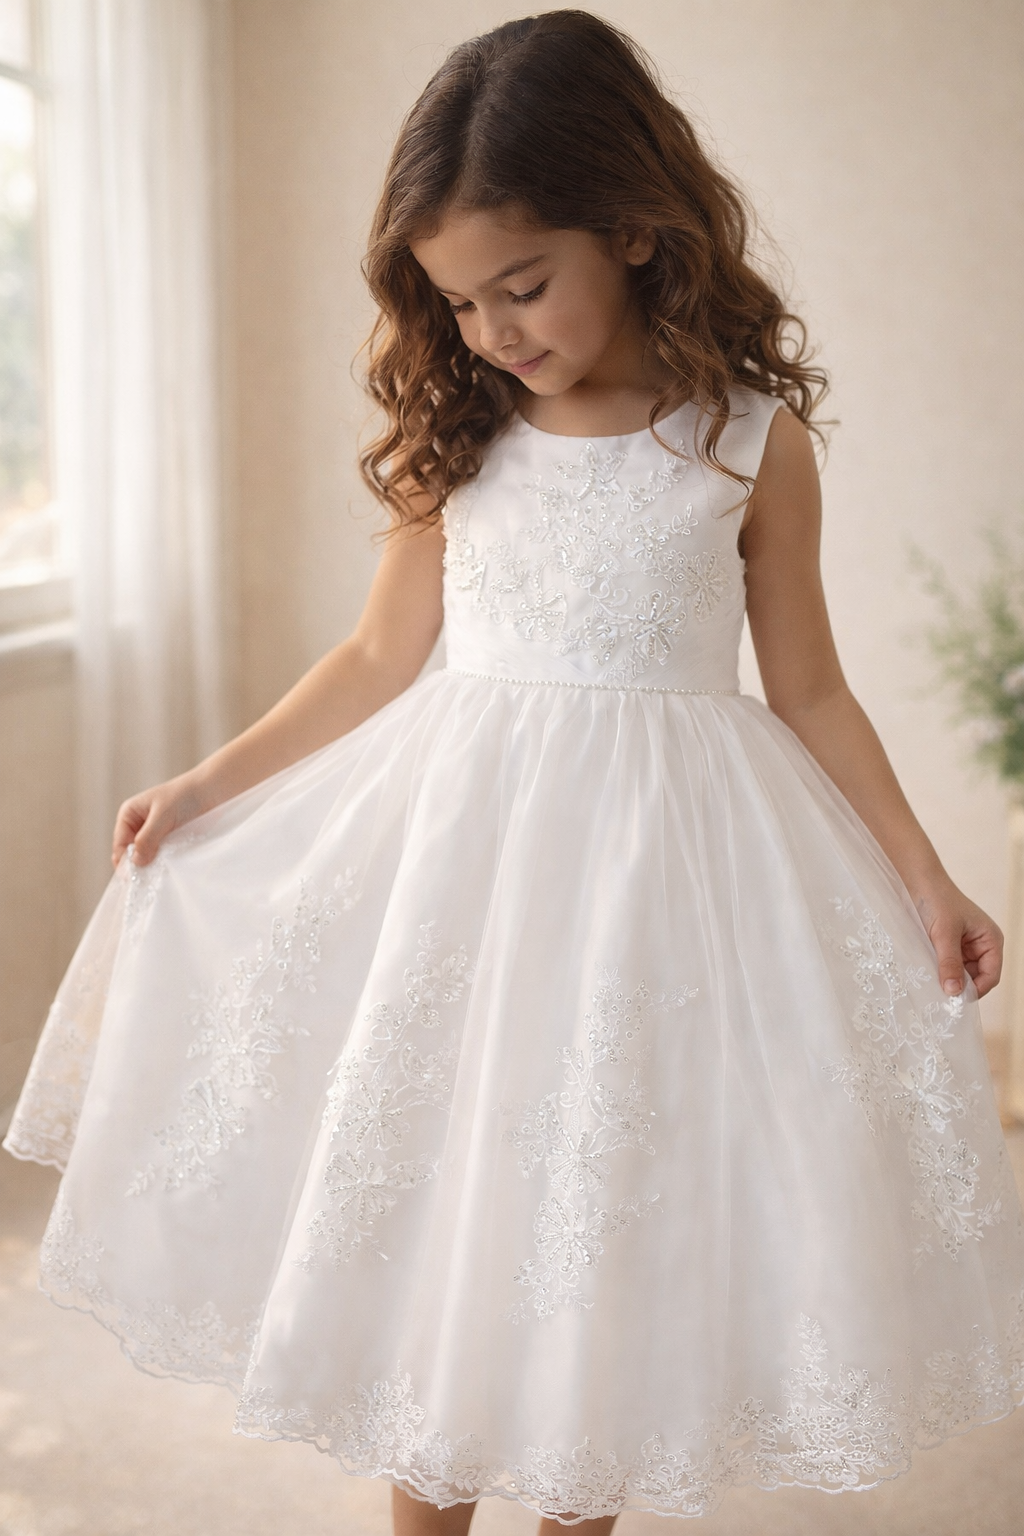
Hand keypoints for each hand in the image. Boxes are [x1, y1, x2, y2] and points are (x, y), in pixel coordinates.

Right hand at [112, 773, 207, 869]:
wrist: (214, 789)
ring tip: (161, 876)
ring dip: (154, 867)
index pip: (120, 845)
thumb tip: (135, 862)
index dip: (124, 862)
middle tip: (149, 880)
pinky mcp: (171, 841)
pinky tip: (172, 871)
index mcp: (130, 815)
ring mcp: (156, 835)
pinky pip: (163, 858)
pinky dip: (166, 865)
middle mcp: (140, 826)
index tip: (134, 878)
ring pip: (148, 858)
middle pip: (132, 854)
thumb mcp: (163, 815)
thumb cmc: (186, 796)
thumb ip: (148, 838)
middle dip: (139, 866)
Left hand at [913, 878, 1002, 998]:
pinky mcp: (947, 947)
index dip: (976, 989)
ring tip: (931, 984)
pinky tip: (926, 975)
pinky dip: (938, 972)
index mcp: (990, 939)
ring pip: (959, 975)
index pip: (991, 975)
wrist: (915, 880)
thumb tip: (954, 992)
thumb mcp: (944, 934)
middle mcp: (981, 945)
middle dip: (960, 986)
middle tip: (940, 997)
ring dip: (947, 979)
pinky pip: (947, 967)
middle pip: (975, 978)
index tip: (955, 1000)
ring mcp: (964, 947)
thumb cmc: (936, 900)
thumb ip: (949, 963)